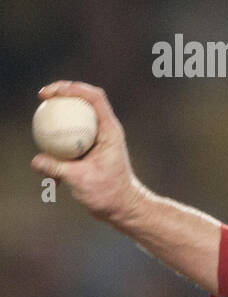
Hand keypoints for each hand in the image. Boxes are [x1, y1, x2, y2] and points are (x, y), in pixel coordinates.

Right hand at [30, 81, 149, 226]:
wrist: (121, 207)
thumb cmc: (108, 193)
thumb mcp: (80, 180)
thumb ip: (57, 168)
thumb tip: (36, 160)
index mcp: (110, 130)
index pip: (94, 98)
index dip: (73, 88)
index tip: (51, 93)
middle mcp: (105, 130)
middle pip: (84, 101)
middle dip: (64, 93)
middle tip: (42, 96)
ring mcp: (97, 140)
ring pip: (77, 119)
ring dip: (60, 116)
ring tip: (39, 117)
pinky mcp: (89, 150)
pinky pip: (70, 138)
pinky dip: (58, 143)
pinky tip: (45, 158)